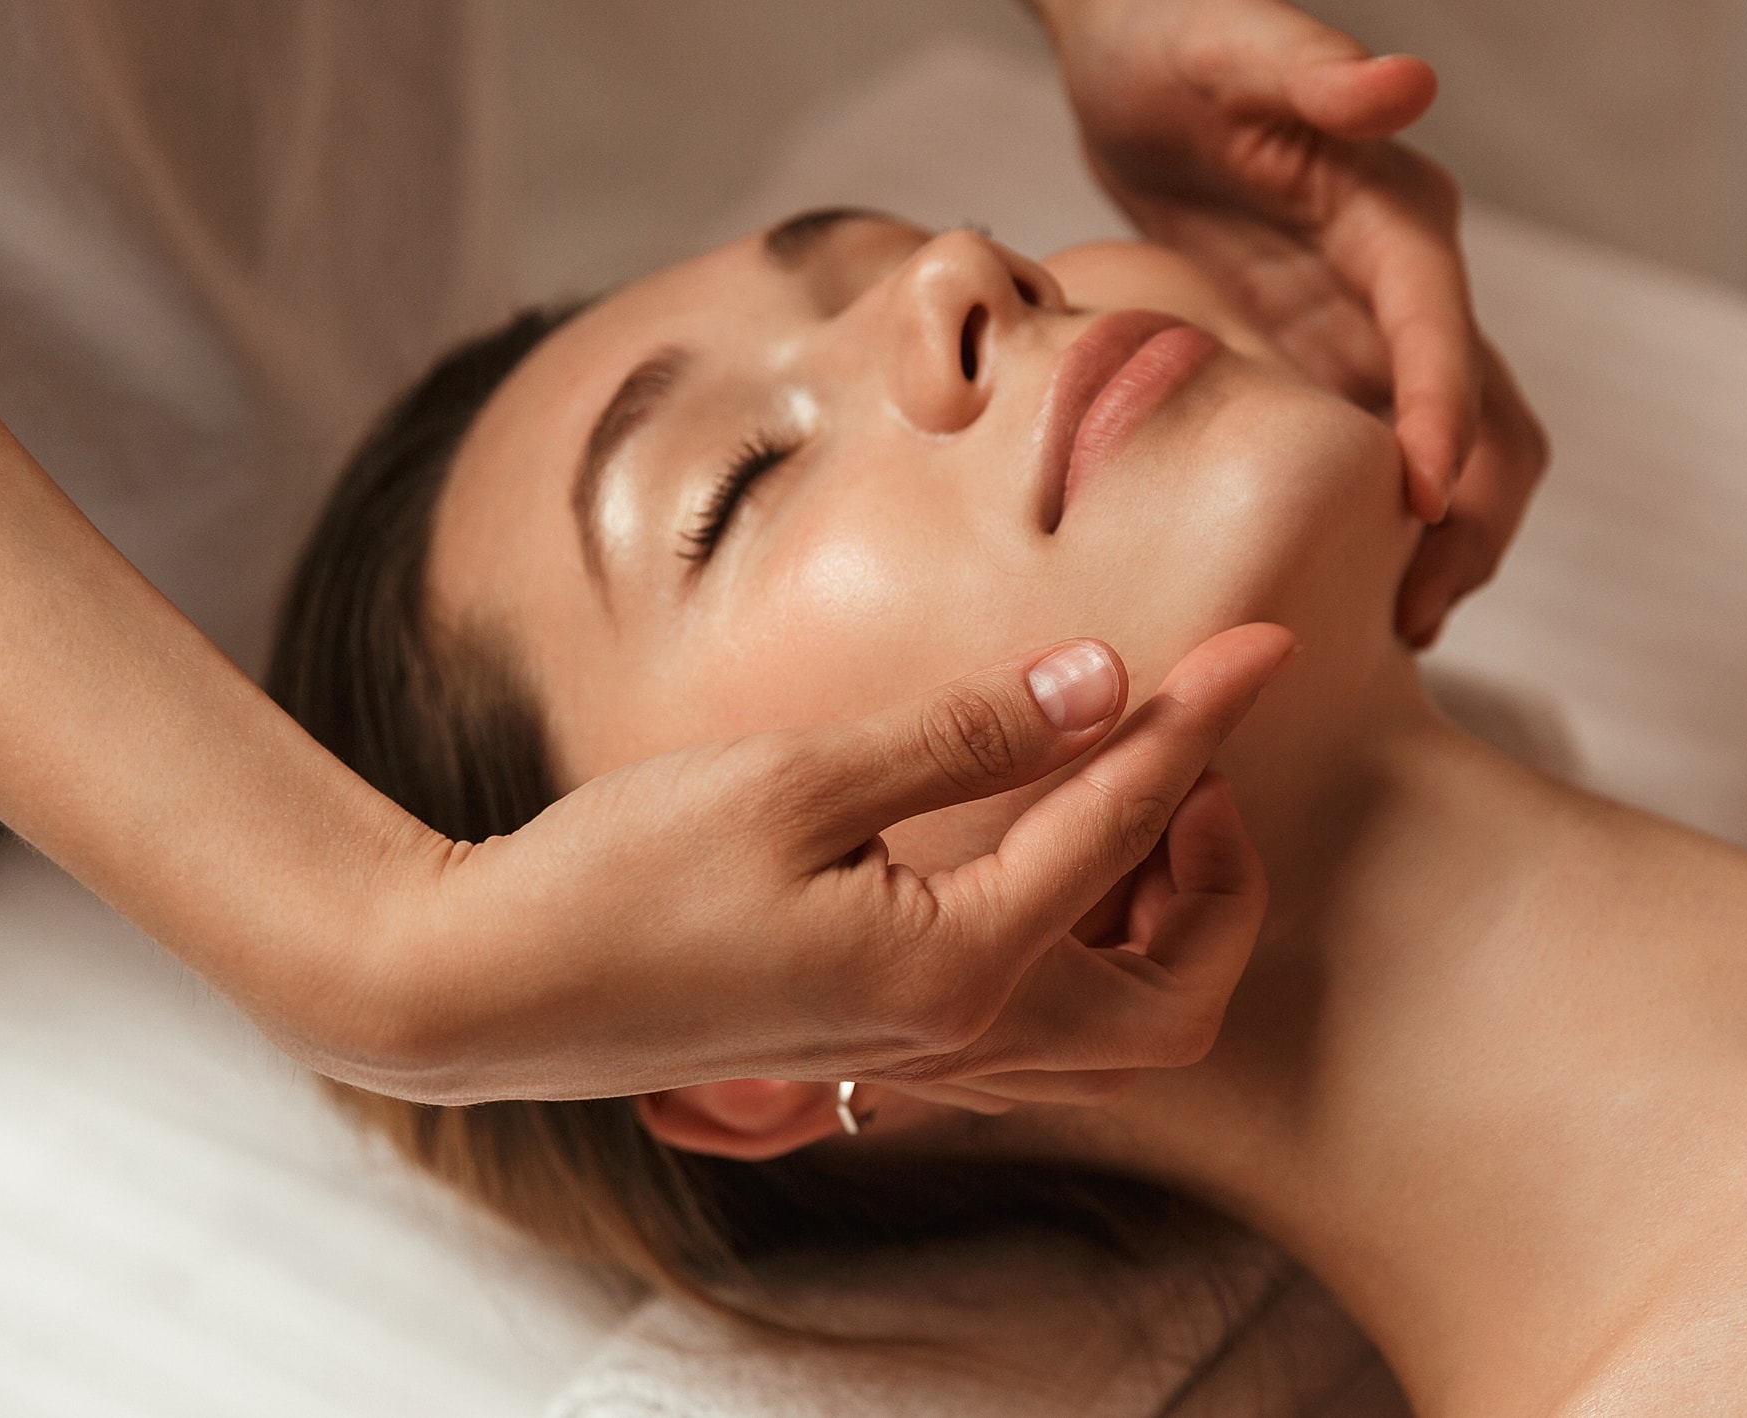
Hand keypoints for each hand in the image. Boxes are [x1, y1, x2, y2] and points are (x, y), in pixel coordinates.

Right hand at [333, 625, 1294, 1104]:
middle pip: (1178, 997)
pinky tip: (1041, 848)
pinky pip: (1047, 1028)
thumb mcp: (795, 780)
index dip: (1202, 718)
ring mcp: (923, 1059)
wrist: (481, 990)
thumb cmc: (617, 876)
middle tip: (1182, 758)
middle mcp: (962, 1036)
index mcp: (957, 965)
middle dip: (1220, 880)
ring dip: (1161, 921)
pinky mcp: (884, 1049)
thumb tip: (1104, 681)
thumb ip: (966, 734)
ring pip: (1122, 1031)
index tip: (1266, 643)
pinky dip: (1089, 948)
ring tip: (1120, 791)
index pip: (1126, 824)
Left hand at [1036, 0, 1547, 643]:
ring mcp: (1374, 327)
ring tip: (1400, 628)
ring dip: (1446, 541)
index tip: (1427, 503)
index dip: (1446, 414)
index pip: (1441, 326)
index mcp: (1396, 210)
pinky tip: (1353, 596)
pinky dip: (1388, 531)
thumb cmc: (1177, 30)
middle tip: (1417, 611)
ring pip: (1456, 454)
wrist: (1137, 46)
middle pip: (1488, 413)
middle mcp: (1407, 278)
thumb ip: (1315, 67)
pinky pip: (1383, 460)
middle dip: (1472, 515)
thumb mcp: (1232, 41)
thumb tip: (1410, 84)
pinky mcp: (1333, 359)